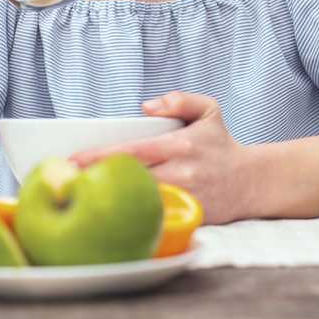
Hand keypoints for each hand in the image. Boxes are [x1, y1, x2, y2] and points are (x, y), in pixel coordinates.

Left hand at [70, 92, 252, 224]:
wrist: (253, 181)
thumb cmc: (223, 146)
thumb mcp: (209, 110)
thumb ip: (180, 100)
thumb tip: (146, 106)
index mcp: (180, 144)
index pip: (132, 152)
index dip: (100, 157)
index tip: (73, 160)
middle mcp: (182, 172)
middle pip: (129, 179)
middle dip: (98, 180)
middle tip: (66, 181)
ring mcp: (185, 198)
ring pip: (139, 201)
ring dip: (111, 199)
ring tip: (82, 196)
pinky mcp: (189, 218)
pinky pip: (154, 218)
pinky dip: (133, 216)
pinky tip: (112, 214)